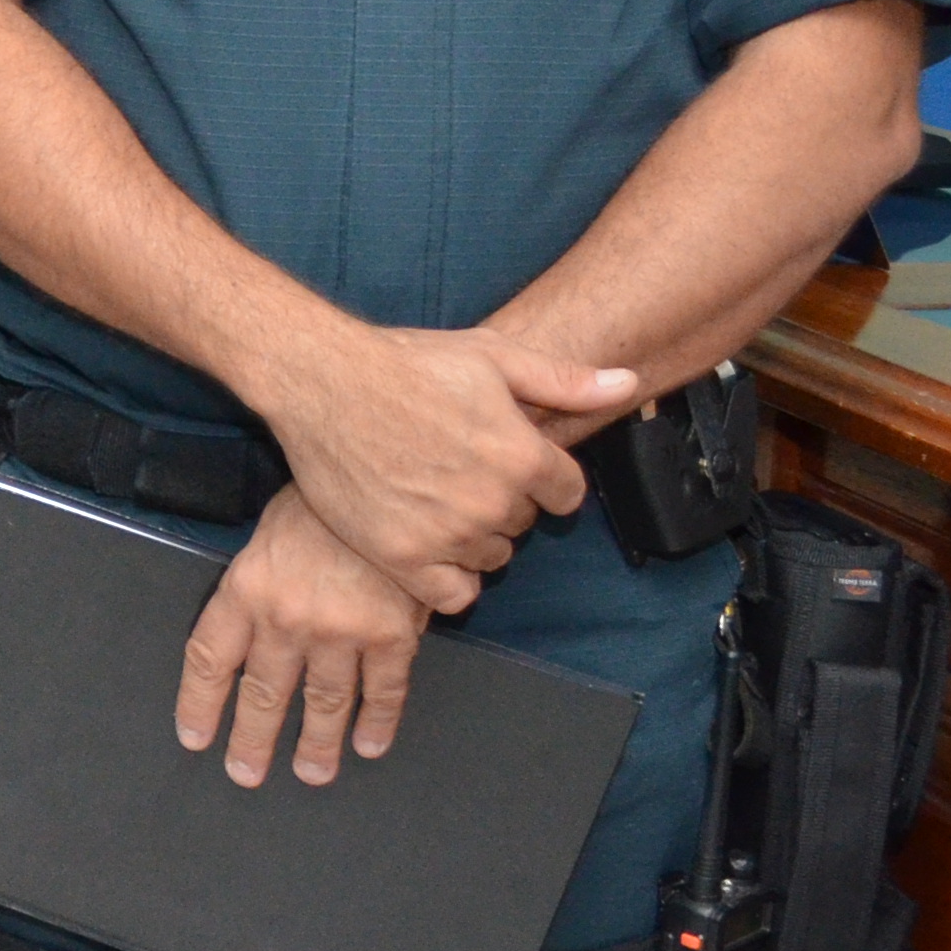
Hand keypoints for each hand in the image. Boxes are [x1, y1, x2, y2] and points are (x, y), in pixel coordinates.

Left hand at [175, 488, 432, 787]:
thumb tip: (251, 626)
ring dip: (316, 744)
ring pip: (323, 703)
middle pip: (263, 694)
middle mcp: (286, 620)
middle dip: (252, 739)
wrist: (384, 477)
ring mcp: (341, 632)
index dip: (200, 704)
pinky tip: (369, 744)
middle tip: (245, 773)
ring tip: (311, 772)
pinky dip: (377, 722)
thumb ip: (258, 583)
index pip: (211, 661)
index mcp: (246, 591)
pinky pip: (383, 691)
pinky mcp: (392, 636)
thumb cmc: (320, 499)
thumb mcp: (267, 533)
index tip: (195, 736)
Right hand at [245, 319, 622, 610]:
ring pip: (490, 557)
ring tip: (433, 501)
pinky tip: (428, 548)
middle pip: (523, 525)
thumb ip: (564, 380)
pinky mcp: (401, 556)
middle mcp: (491, 502)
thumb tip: (628, 385)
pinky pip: (453, 595)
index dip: (540, 478)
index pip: (565, 495)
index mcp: (522, 456)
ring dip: (472, 537)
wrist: (322, 381)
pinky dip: (448, 579)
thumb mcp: (491, 355)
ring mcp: (445, 534)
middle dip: (501, 502)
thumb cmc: (404, 363)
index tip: (505, 463)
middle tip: (456, 471)